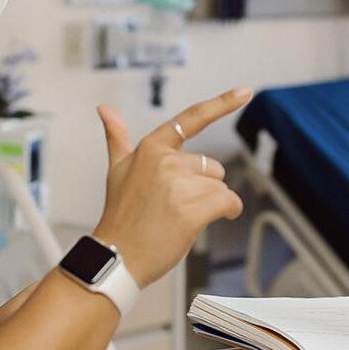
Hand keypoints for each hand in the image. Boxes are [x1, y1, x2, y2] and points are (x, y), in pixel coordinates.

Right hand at [92, 88, 251, 287]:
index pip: (191, 119)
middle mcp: (165, 161)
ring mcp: (179, 185)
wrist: (117, 258)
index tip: (244, 92)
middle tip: (173, 206)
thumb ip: (117, 138)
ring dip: (210, 203)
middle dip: (201, 187)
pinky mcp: (193, 209)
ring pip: (220, 186)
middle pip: (211, 166)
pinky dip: (228, 212)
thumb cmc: (120, 216)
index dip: (221, 103)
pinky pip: (229, 202)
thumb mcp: (116, 170)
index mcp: (151, 148)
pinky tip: (206, 221)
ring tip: (180, 217)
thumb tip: (104, 109)